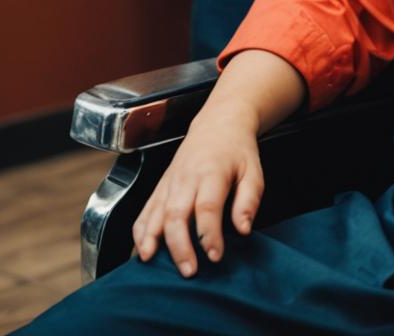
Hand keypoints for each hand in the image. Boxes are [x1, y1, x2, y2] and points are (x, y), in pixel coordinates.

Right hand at [130, 102, 263, 275]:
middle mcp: (187, 177)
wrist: (219, 123)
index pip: (208, 207)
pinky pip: (145, 209)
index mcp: (212, 172)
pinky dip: (140, 230)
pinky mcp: (161, 186)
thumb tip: (244, 229)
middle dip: (179, 245)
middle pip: (177, 213)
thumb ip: (249, 200)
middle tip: (188, 271)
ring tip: (150, 262)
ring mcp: (170, 181)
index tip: (215, 256)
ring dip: (151, 239)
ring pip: (155, 212)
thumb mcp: (254, 171)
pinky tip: (141, 250)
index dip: (209, 234)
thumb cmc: (238, 151)